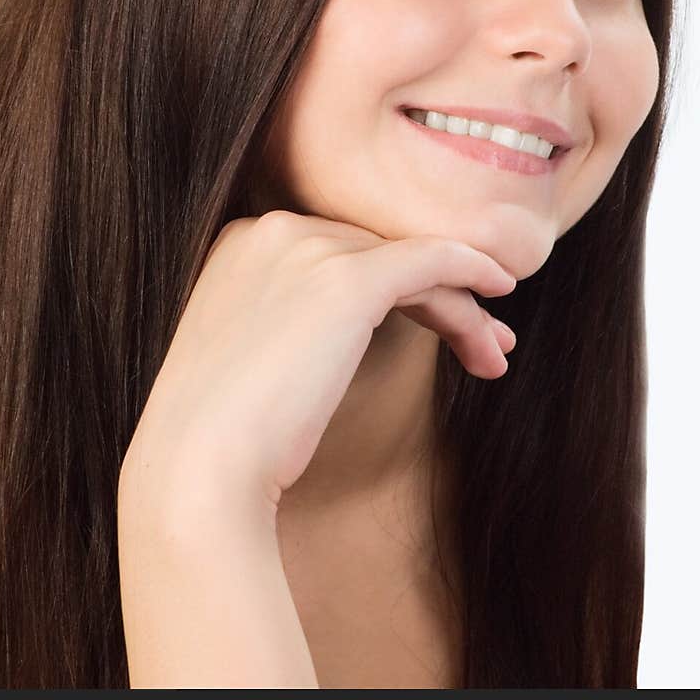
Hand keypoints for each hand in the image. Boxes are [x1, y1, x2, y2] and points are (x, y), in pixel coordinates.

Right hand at [122, 210, 516, 518]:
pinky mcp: (348, 279)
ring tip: (493, 355)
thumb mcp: (247, 354)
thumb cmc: (220, 435)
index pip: (336, 250)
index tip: (431, 325)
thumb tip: (342, 329)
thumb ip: (284, 319)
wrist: (200, 468)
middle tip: (483, 342)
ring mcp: (308, 249)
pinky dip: (470, 268)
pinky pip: (430, 258)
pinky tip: (500, 290)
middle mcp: (271, 231)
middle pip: (376, 251)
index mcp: (239, 244)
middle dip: (433, 296)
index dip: (393, 286)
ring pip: (409, 262)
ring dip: (459, 306)